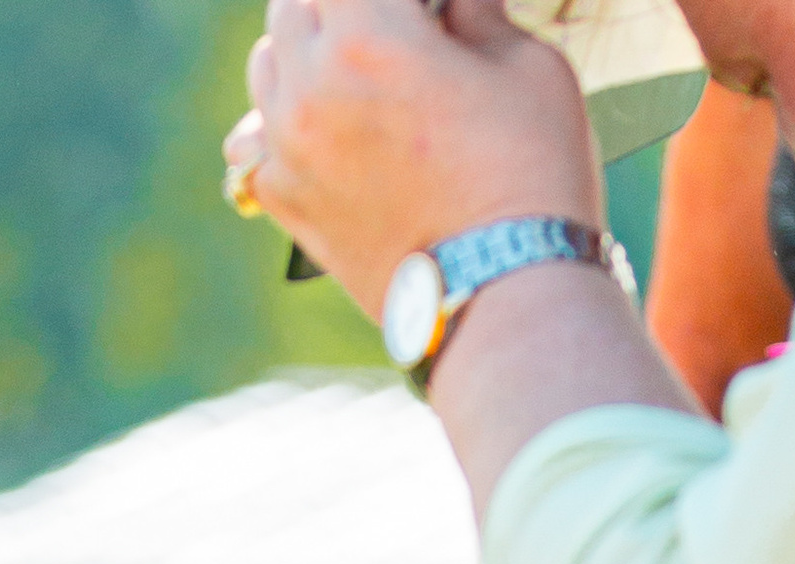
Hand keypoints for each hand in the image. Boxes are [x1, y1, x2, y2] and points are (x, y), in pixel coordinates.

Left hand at [232, 0, 600, 323]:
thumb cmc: (534, 179)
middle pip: (297, 4)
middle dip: (340, 5)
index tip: (418, 10)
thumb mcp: (528, 67)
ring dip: (305, 55)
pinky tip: (329, 133)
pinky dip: (287, 129)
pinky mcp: (291, 206)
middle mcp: (312, 87)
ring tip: (354, 75)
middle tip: (385, 27)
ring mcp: (291, 150)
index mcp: (369, 34)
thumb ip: (476, 10)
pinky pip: (260, 145)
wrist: (509, 302)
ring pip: (267, 67)